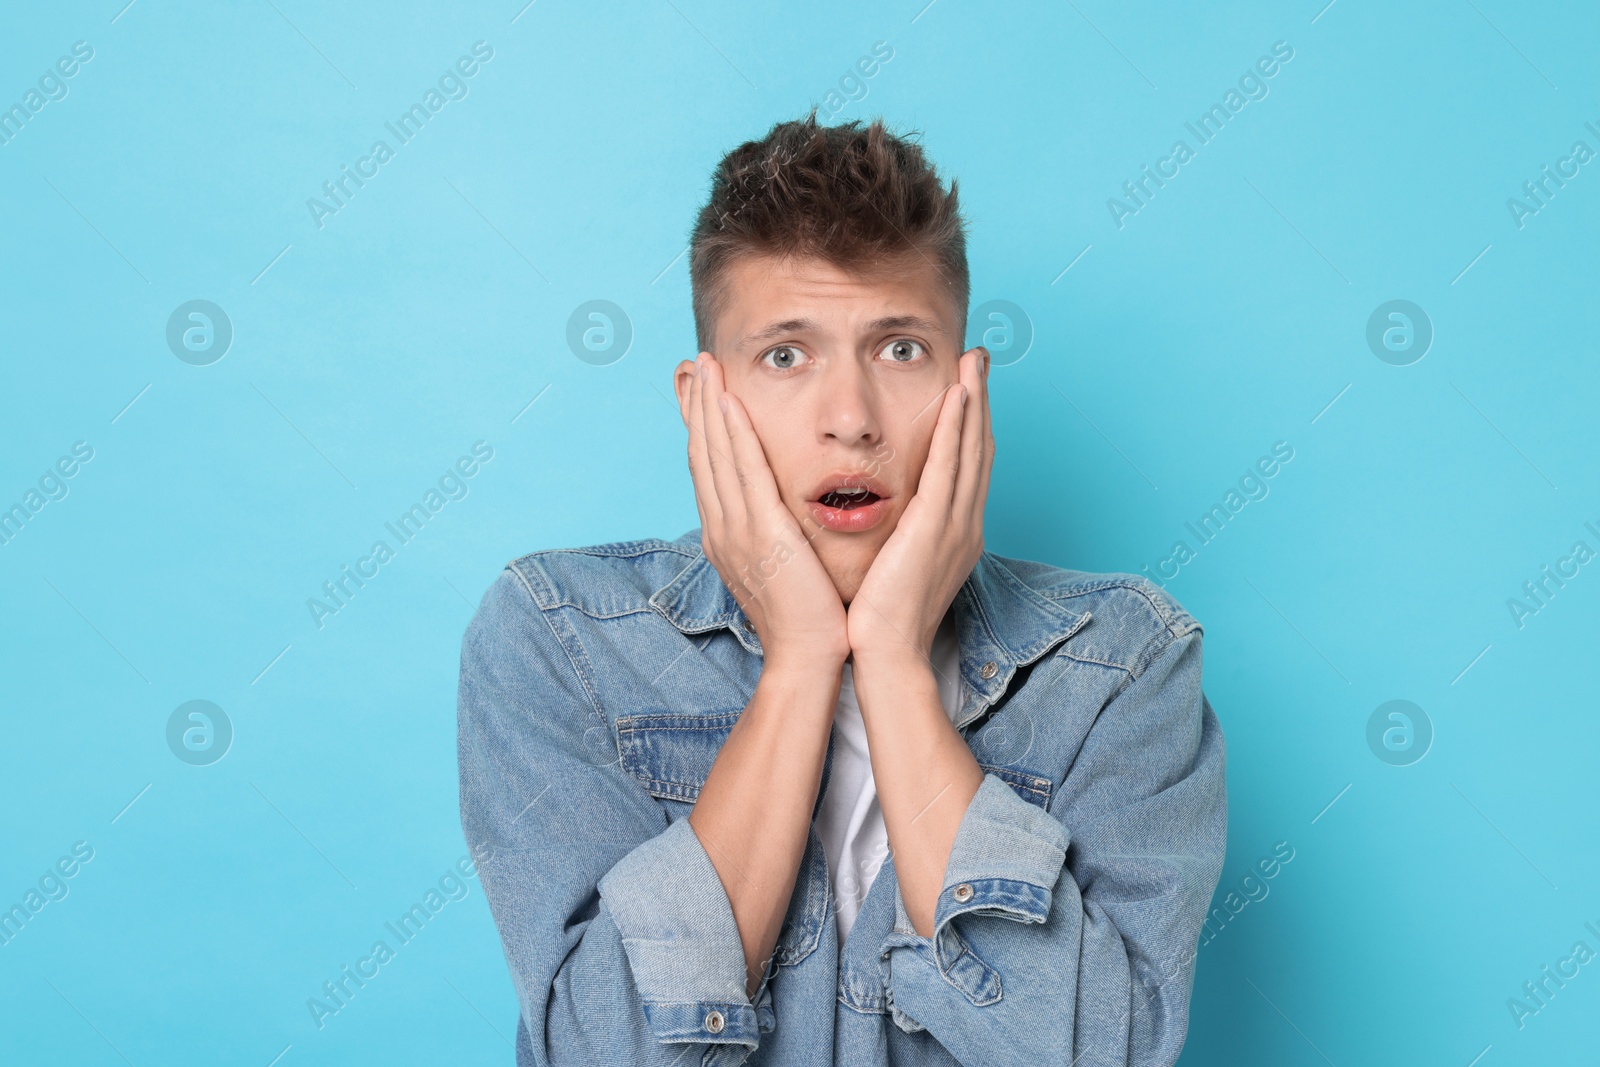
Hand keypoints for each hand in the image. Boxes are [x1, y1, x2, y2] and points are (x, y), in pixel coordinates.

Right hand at [681, 352, 851, 671]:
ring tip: (707, 366)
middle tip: (695, 364)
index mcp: (728, 536)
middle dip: (698, 407)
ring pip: (717, 455)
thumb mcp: (785, 568)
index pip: (709, 470)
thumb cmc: (809, 618)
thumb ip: (778, 536)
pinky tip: (731, 403)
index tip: (701, 392)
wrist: (807, 659)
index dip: (703, 428)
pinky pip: (744, 472)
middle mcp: (723, 529)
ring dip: (711, 406)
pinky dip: (733, 434)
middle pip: (703, 454)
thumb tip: (784, 516)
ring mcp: (736, 530)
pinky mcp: (761, 533)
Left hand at [846, 347, 992, 662]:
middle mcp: (965, 523)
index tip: (966, 386)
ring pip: (970, 450)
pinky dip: (956, 430)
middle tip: (979, 358)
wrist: (886, 655)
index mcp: (955, 532)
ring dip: (975, 400)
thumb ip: (902, 534)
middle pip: (978, 448)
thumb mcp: (898, 564)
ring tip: (974, 361)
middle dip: (981, 400)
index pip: (966, 465)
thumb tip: (891, 517)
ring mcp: (956, 525)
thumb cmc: (883, 618)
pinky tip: (958, 396)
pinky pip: (949, 469)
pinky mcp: (936, 528)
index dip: (970, 423)